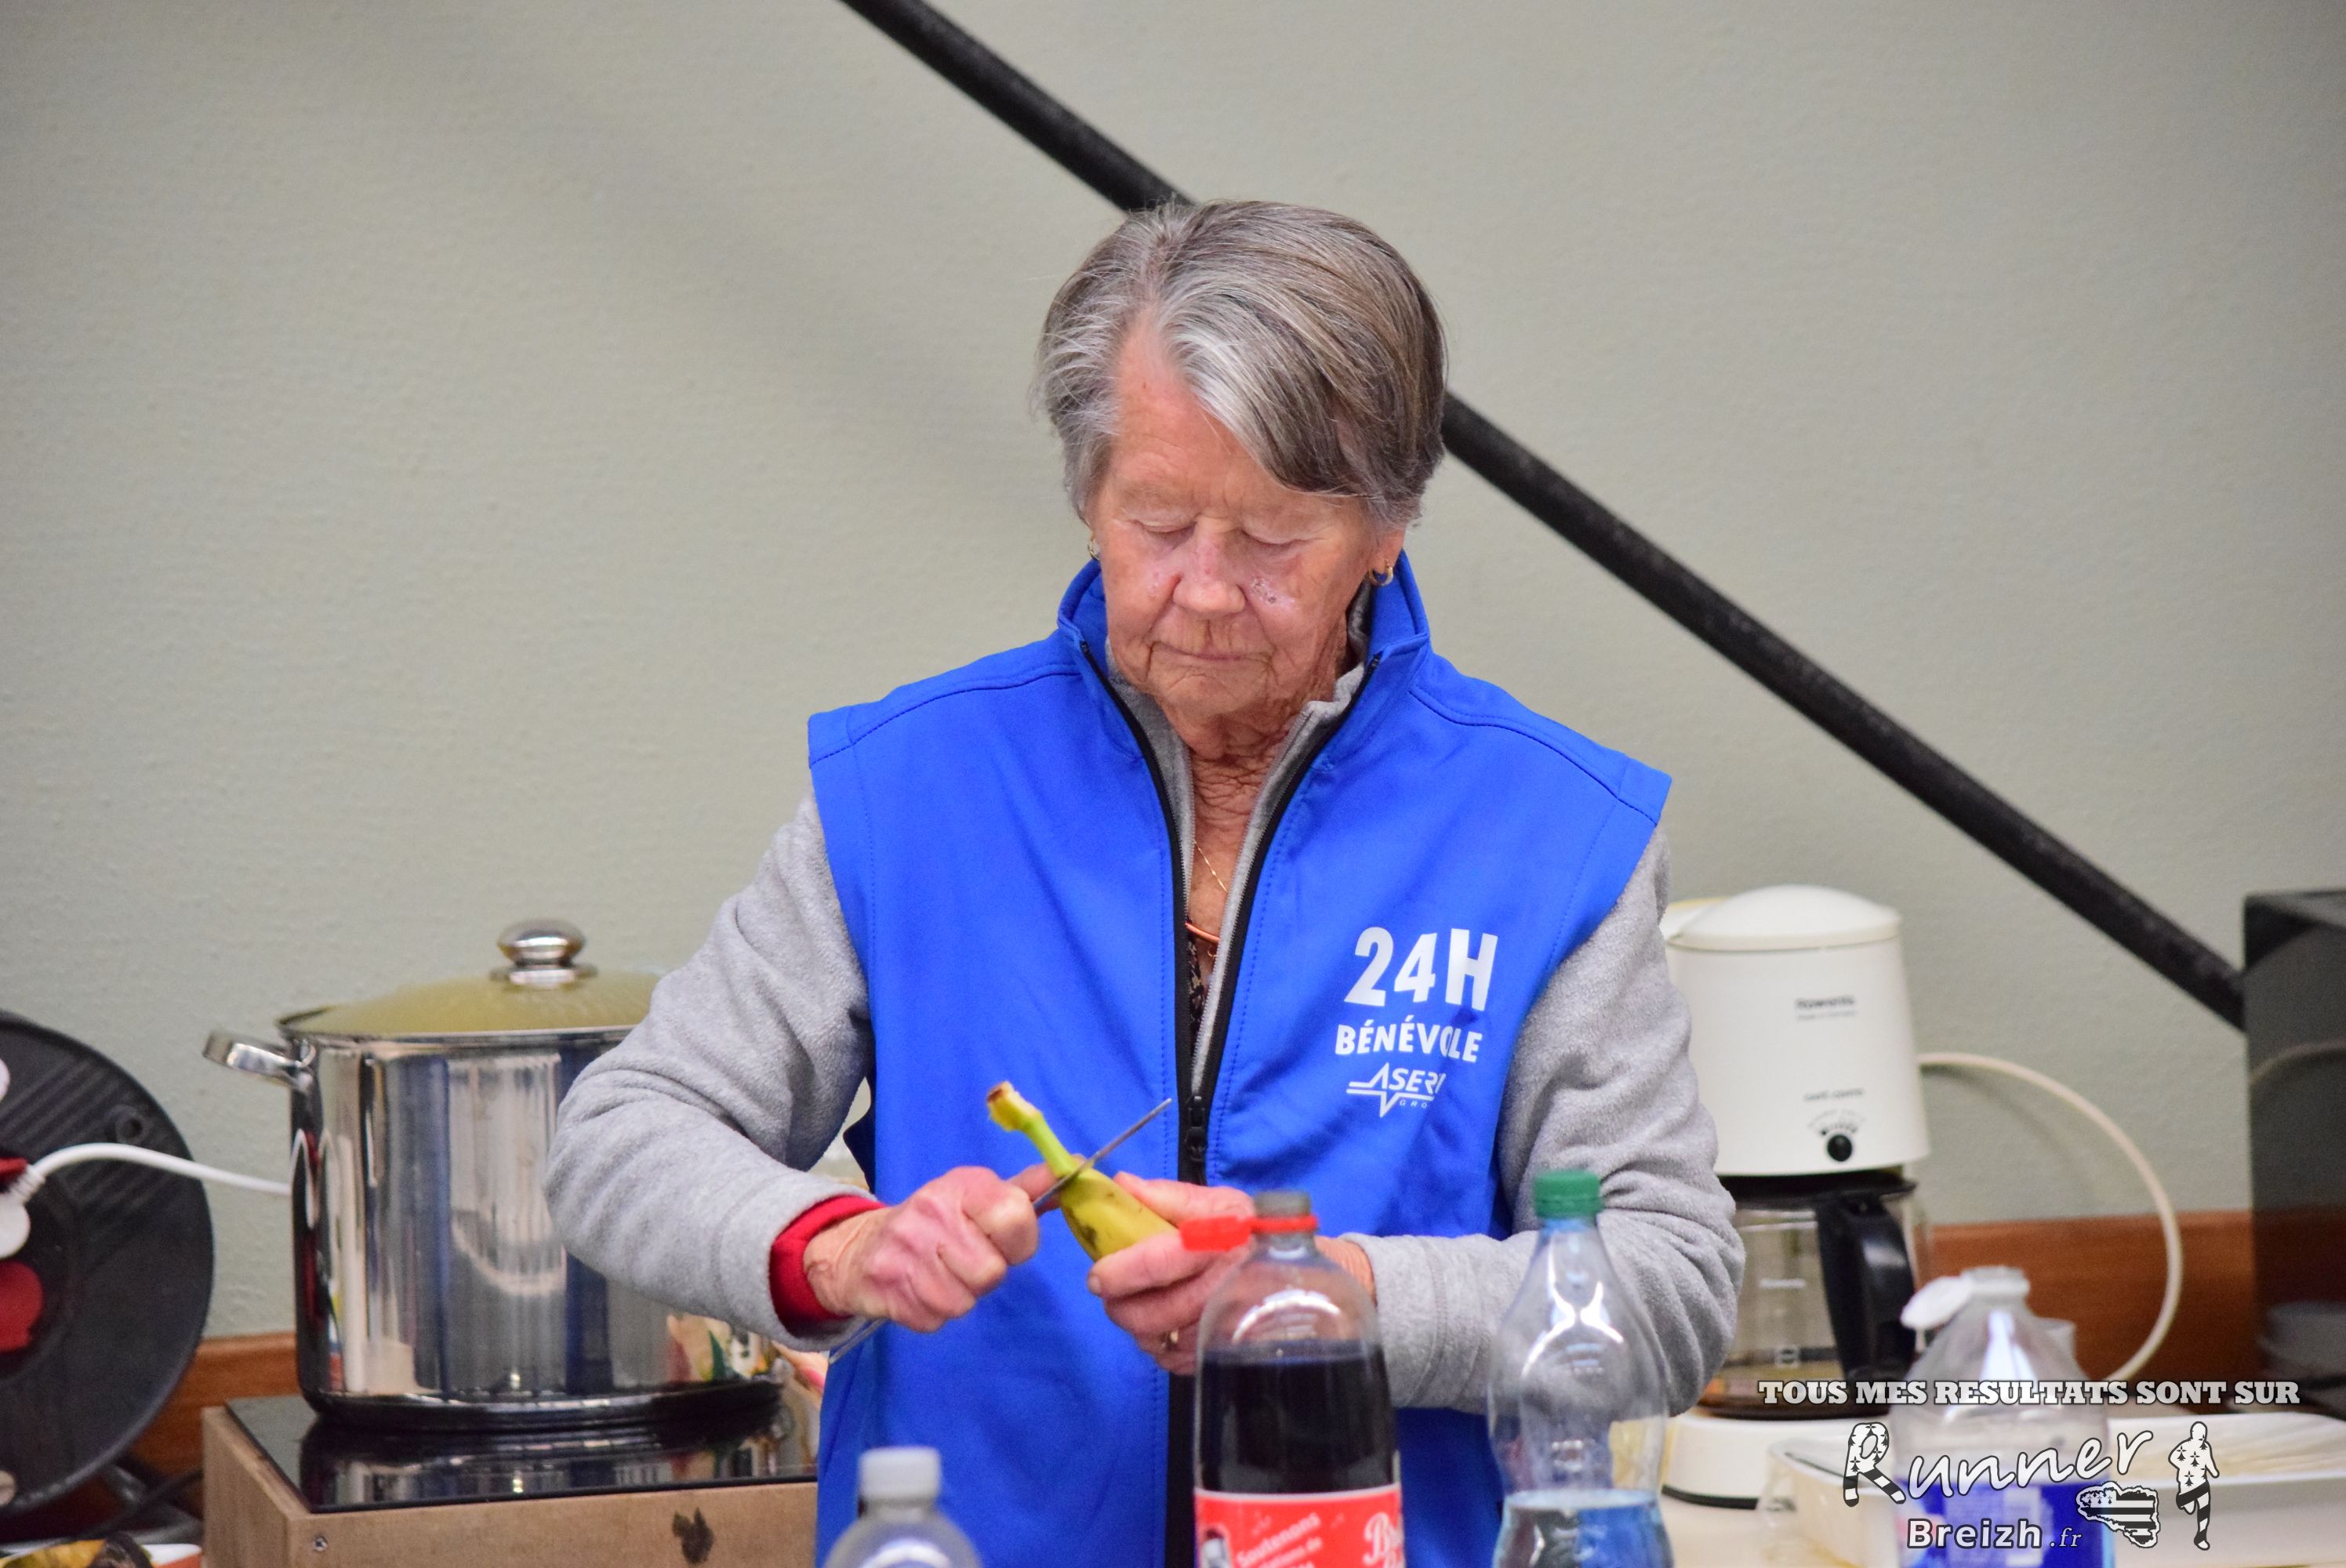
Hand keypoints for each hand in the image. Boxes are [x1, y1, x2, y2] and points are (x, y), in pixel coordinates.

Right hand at [803, 1166, 1041, 1330]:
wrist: (862, 1248)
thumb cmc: (936, 1221)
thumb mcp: (976, 1195)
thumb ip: (1025, 1189)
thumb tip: (1073, 1166)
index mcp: (959, 1187)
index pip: (1016, 1217)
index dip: (1018, 1240)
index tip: (1002, 1239)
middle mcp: (930, 1214)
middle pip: (991, 1272)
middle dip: (985, 1272)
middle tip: (967, 1259)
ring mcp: (905, 1255)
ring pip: (964, 1301)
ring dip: (961, 1294)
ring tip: (943, 1273)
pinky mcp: (889, 1293)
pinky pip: (936, 1319)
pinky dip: (934, 1310)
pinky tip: (921, 1288)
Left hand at [1083, 1175, 1266, 1373]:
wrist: (1298, 1276)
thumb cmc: (1253, 1234)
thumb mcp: (1219, 1204)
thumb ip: (1167, 1197)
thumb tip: (1121, 1184)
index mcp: (1215, 1244)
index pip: (1155, 1265)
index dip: (1118, 1273)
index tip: (1098, 1276)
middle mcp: (1218, 1291)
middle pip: (1152, 1313)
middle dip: (1120, 1307)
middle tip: (1112, 1294)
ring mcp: (1220, 1329)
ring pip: (1159, 1341)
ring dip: (1138, 1327)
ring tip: (1139, 1308)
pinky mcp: (1222, 1353)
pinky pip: (1174, 1360)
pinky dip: (1159, 1347)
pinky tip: (1164, 1328)